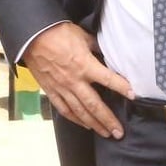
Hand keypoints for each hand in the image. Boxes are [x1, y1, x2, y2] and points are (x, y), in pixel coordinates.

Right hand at [22, 21, 132, 138]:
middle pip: (95, 105)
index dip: (122, 87)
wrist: (32, 36)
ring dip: (94, 124)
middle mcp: (75, 81)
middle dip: (108, 120)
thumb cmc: (57, 33)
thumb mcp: (82, 36)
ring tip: (105, 133)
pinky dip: (75, 119)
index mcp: (85, 65)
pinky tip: (84, 124)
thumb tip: (106, 53)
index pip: (108, 79)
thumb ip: (95, 47)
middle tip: (119, 132)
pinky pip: (64, 109)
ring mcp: (62, 88)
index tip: (133, 96)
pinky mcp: (51, 90)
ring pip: (80, 111)